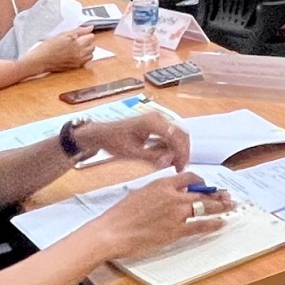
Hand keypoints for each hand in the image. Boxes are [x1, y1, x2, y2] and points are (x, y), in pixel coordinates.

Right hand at [20, 28, 94, 75]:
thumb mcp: (63, 34)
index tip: (80, 35)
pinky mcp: (76, 67)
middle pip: (93, 45)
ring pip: (91, 54)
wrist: (40, 60)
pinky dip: (83, 57)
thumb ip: (78, 31)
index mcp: (77, 43)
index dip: (85, 34)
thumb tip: (90, 27)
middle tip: (78, 41)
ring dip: (87, 50)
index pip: (91, 36)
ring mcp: (79, 61)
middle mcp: (80, 52)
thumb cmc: (48, 47)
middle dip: (87, 42)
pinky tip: (75, 55)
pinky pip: (86, 61)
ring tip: (77, 48)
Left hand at [72, 109, 189, 170]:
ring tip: (174, 164)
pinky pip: (170, 134)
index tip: (180, 167)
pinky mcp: (156, 124)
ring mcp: (158, 119)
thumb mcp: (133, 153)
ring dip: (178, 149)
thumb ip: (153, 157)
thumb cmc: (114, 141)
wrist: (102, 133)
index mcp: (152, 122)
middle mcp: (158, 117)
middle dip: (182, 152)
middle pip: (180, 134)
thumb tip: (170, 161)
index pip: (175, 136)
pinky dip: (172, 146)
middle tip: (179, 167)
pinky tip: (168, 157)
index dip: (181, 152)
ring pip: (177, 134)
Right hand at [90, 172, 233, 257]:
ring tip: (230, 206)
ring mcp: (176, 213)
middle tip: (227, 196)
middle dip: (216, 194)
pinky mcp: (175, 230)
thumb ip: (158, 191)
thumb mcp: (140, 193)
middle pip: (202, 192)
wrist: (112, 232)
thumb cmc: (120, 214)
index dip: (200, 181)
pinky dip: (212, 224)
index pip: (189, 177)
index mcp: (162, 184)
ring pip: (205, 207)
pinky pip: (199, 226)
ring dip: (220, 207)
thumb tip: (170, 193)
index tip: (205, 185)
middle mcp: (173, 196)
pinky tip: (220, 223)